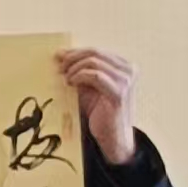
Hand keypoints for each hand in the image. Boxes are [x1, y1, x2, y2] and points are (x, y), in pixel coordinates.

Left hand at [57, 48, 139, 164]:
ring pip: (94, 62)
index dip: (75, 52)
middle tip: (59, 68)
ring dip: (74, 68)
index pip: (96, 51)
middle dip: (72, 58)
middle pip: (95, 53)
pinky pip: (95, 76)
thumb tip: (59, 54)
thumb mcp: (87, 86)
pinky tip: (71, 83)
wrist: (112, 136)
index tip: (58, 57)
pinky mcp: (119, 93)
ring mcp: (127, 81)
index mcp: (124, 66)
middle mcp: (129, 70)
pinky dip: (79, 76)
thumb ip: (78, 70)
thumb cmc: (99, 111)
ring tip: (66, 79)